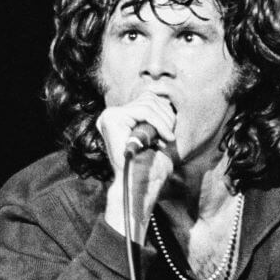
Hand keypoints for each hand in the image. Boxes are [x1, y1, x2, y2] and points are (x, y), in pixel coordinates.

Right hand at [98, 93, 176, 242]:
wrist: (140, 186)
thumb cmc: (151, 168)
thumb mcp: (159, 137)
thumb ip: (159, 116)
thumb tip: (166, 94)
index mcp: (121, 119)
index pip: (148, 99)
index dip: (165, 113)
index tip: (169, 135)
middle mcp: (112, 116)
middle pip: (148, 98)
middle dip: (166, 117)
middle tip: (169, 138)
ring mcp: (109, 116)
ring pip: (148, 103)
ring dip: (164, 122)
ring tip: (165, 140)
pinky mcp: (111, 119)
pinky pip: (144, 111)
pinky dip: (159, 123)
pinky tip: (165, 138)